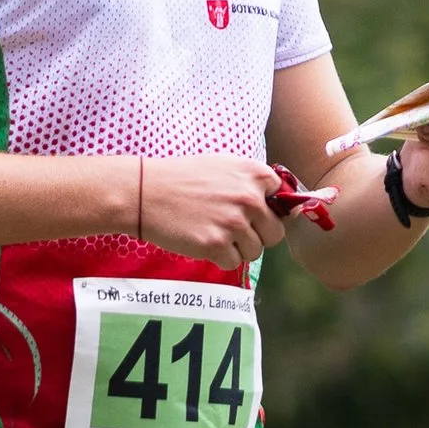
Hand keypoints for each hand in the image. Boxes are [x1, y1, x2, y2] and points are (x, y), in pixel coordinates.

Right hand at [135, 153, 289, 266]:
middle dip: (256, 235)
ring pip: (255, 250)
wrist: (144, 192)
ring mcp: (233, 222)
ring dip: (237, 248)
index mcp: (254, 173)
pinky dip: (220, 258)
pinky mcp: (216, 245)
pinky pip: (233, 262)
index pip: (284, 201)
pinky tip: (203, 242)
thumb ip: (252, 182)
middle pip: (274, 232)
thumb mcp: (223, 165)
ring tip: (212, 233)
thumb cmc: (182, 178)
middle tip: (230, 229)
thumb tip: (284, 205)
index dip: (268, 210)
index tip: (251, 213)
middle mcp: (248, 197)